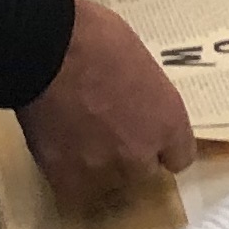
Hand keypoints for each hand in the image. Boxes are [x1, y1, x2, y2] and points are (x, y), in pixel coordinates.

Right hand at [19, 0, 197, 209]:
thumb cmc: (98, 40)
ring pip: (108, 182)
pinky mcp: (63, 175)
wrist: (48, 50)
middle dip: (131, 154)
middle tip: (111, 132)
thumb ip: (146, 96)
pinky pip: (73, 188)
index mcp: (168, 122)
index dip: (163, 147)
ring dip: (99, 165)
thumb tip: (138, 104)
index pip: (180, 157)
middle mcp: (140, 153)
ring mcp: (101, 168)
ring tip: (81, 139)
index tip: (151, 138)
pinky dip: (68, 173)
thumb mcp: (142, 63)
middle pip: (144, 172)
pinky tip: (60, 151)